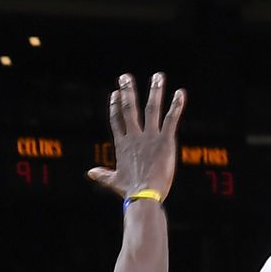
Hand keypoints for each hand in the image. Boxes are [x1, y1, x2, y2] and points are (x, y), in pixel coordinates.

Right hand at [88, 72, 185, 199]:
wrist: (144, 195)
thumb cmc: (129, 190)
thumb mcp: (113, 181)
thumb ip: (102, 175)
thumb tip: (90, 173)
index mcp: (122, 144)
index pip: (116, 119)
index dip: (115, 105)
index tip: (115, 93)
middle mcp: (134, 136)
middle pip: (129, 108)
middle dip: (128, 90)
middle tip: (126, 76)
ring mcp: (150, 137)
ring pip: (151, 108)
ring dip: (155, 91)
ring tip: (158, 76)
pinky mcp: (165, 141)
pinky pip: (171, 119)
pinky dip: (176, 105)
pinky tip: (180, 93)